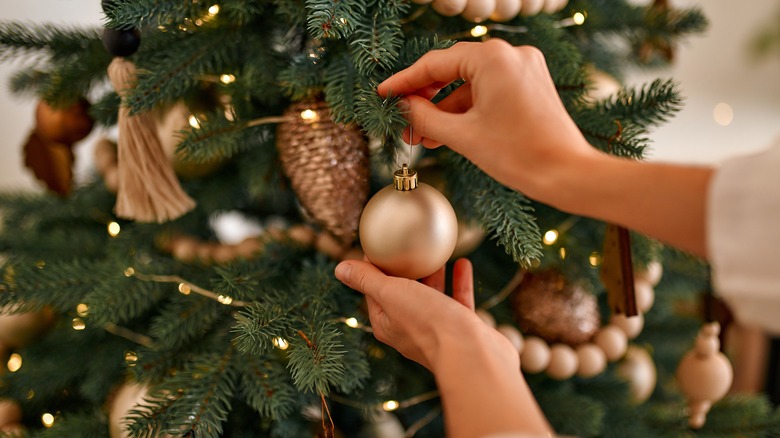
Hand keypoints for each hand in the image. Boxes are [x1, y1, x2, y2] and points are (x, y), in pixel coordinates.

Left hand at [334, 258, 516, 371]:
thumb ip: (367, 280)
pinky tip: (463, 263)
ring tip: (436, 252)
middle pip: (403, 294)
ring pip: (433, 297)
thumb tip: (340, 268)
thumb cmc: (429, 324)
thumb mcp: (391, 294)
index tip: (380, 245)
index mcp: (387, 324)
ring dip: (434, 275)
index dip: (374, 268)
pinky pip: (459, 301)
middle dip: (405, 270)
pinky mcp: (463, 330)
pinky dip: (459, 282)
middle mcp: (410, 329)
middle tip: (408, 244)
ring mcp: (438, 330)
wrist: (472, 355)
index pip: (374, 292)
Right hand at [378, 39, 595, 202]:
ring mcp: (524, 68)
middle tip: (402, 121)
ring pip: (470, 84)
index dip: (404, 82)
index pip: (435, 64)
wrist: (567, 174)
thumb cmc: (518, 154)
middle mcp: (510, 54)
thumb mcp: (462, 136)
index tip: (383, 94)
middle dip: (426, 99)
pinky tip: (448, 133)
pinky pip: (489, 91)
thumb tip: (402, 107)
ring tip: (422, 136)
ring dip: (445, 110)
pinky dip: (468, 110)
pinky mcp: (531, 84)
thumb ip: (425, 118)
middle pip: (453, 71)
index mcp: (492, 58)